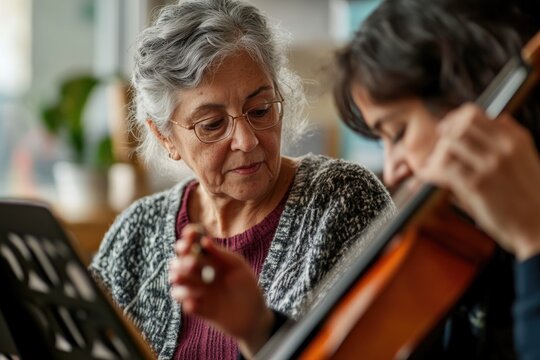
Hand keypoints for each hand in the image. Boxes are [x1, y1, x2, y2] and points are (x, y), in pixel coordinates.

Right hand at [169, 224, 274, 357]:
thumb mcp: (237, 266)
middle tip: (193, 263)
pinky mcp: (196, 308)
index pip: (192, 244)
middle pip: (179, 261)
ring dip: (181, 280)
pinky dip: (188, 301)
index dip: (188, 237)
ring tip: (192, 283)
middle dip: (183, 261)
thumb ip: (221, 254)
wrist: (253, 314)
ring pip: (177, 281)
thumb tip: (204, 240)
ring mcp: (195, 290)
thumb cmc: (247, 286)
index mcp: (208, 258)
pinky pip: (185, 304)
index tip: (190, 235)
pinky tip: (195, 303)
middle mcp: (198, 272)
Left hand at [419, 104, 539, 260]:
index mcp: (514, 139)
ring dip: (437, 155)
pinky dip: (432, 171)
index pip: (473, 114)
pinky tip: (429, 177)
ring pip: (449, 144)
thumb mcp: (526, 159)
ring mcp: (490, 165)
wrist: (538, 227)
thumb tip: (497, 118)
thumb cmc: (528, 198)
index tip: (443, 130)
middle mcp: (504, 148)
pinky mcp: (477, 184)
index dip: (452, 120)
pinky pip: (445, 167)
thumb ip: (509, 139)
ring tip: (434, 168)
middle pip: (458, 126)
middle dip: (443, 137)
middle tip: (437, 151)